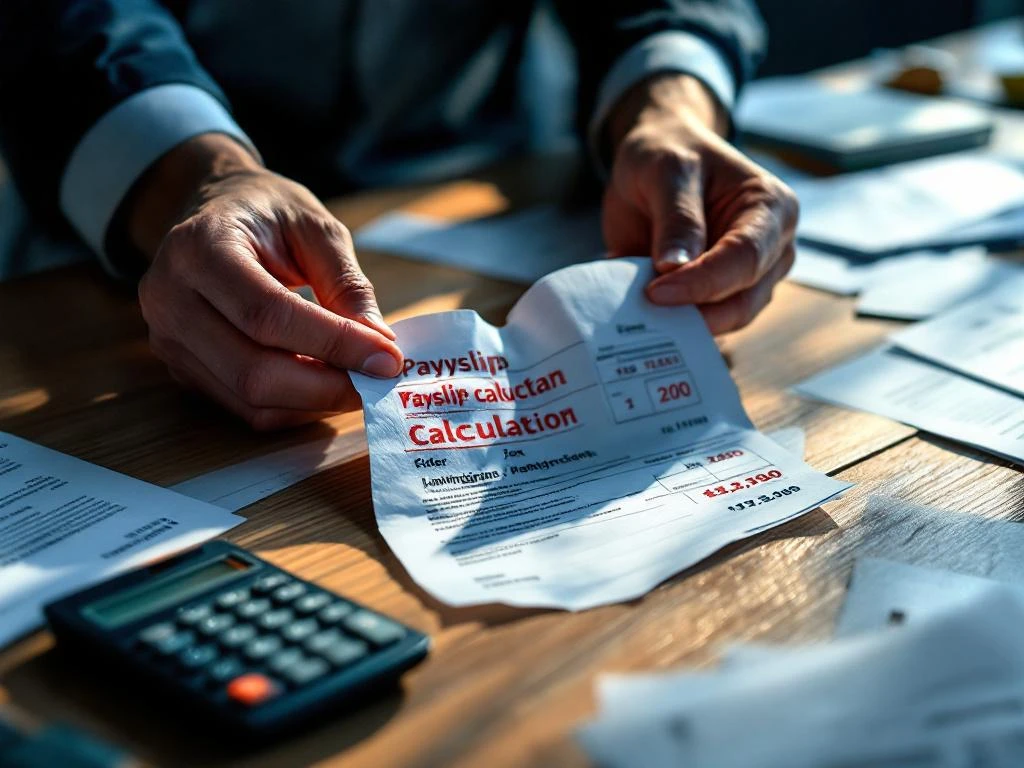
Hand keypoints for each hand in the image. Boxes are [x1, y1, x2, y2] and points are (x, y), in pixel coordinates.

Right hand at [127, 134, 401, 429]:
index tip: (387, 358)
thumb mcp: (316, 228)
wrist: (212, 208)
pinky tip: (324, 384)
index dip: (333, 343)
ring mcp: (167, 340)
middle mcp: (170, 299)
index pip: (267, 314)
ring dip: (314, 401)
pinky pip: (243, 407)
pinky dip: (293, 406)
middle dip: (326, 385)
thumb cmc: (266, 212)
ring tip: (356, 381)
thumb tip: (380, 345)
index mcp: (199, 248)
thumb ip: (347, 285)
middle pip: (253, 371)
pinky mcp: (181, 369)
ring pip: (249, 400)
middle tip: (378, 382)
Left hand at [603, 74, 798, 333]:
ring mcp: (750, 275)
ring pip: (727, 319)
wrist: (657, 154)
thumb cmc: (670, 152)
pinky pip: (704, 322)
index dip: (704, 281)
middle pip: (744, 299)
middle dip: (696, 311)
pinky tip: (645, 321)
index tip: (657, 292)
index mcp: (771, 208)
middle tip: (646, 312)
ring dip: (685, 324)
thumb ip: (676, 219)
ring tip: (642, 317)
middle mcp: (771, 247)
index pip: (745, 257)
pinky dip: (675, 326)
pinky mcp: (720, 294)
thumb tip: (674, 269)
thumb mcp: (668, 171)